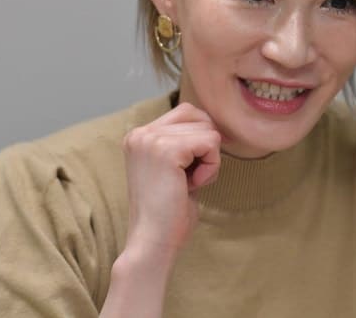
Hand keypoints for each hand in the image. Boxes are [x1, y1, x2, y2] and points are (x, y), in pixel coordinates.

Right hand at [121, 102, 221, 264]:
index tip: (187, 171)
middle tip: (186, 180)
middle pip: (200, 117)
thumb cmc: (168, 213)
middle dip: (205, 150)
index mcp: (139, 136)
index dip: (201, 140)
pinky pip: (211, 143)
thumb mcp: (175, 168)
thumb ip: (186, 144)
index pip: (187, 112)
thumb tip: (217, 126)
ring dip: (209, 161)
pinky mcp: (166, 150)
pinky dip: (211, 167)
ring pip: (208, 130)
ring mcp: (150, 139)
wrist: (152, 243)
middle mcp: (140, 133)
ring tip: (187, 184)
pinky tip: (192, 186)